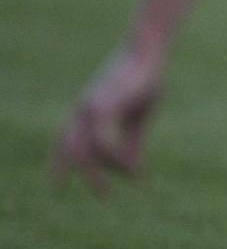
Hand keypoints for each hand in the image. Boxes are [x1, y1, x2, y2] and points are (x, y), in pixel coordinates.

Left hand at [52, 45, 164, 194]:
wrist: (148, 52)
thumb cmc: (145, 79)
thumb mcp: (138, 116)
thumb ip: (132, 141)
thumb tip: (132, 169)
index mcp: (86, 111)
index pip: (64, 142)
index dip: (59, 164)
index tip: (56, 185)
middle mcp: (82, 111)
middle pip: (71, 151)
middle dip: (86, 175)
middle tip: (105, 196)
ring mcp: (90, 109)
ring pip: (87, 151)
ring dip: (107, 170)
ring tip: (133, 177)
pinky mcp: (103, 108)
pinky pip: (104, 143)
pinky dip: (119, 158)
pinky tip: (136, 165)